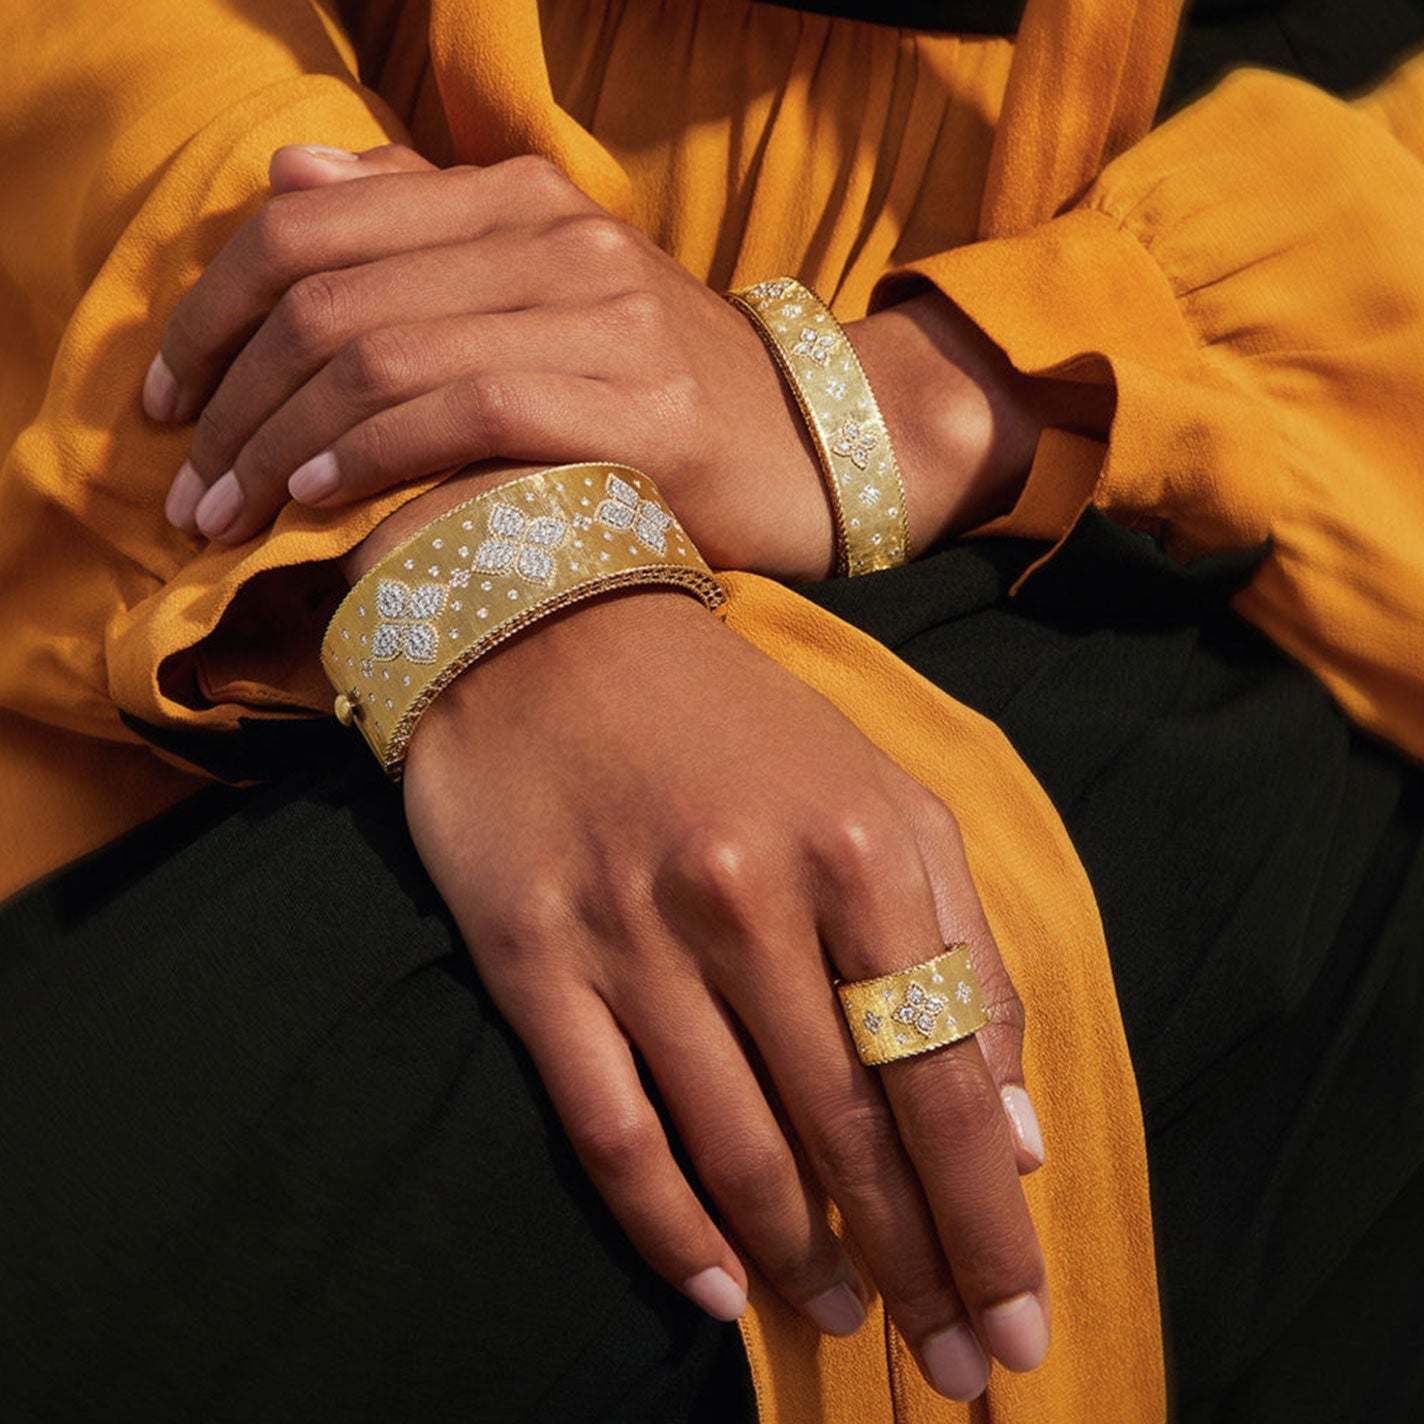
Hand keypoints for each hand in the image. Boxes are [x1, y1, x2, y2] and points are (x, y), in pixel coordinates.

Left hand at [148, 144, 1075, 577]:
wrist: (821, 447)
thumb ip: (428, 230)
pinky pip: (462, 409)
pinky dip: (367, 455)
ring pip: (379, 351)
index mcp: (522, 198)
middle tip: (186, 490)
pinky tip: (316, 499)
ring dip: (275, 443)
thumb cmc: (668, 395)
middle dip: (229, 398)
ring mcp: (601, 312)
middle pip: (326, 291)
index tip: (170, 401)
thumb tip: (298, 173)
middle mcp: (556, 234)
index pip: (311, 220)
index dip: (210, 310)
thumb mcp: (550, 297)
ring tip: (226, 516)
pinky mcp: (637, 402)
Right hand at [399, 583, 1048, 1402]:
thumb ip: (960, 949)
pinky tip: (720, 1291)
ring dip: (803, 1262)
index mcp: (860, 847)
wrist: (554, 628)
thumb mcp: (878, 798)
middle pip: (852, 1132)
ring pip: (736, 1149)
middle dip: (918, 1269)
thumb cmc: (736, 722)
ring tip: (846, 1319)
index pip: (944, 1079)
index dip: (988, 1222)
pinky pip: (611, 1131)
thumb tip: (1015, 1130)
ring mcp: (635, 933)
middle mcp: (751, 895)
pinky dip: (669, 1229)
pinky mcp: (536, 960)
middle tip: (958, 1371)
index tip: (1020, 1326)